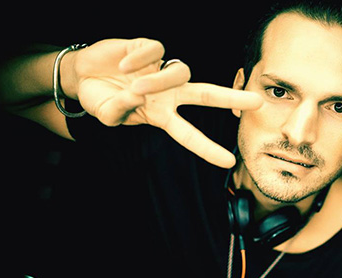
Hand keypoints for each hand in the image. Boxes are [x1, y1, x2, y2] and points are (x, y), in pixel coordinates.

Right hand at [66, 38, 262, 167]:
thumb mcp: (106, 114)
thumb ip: (118, 113)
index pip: (189, 135)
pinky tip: (124, 64)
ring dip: (157, 80)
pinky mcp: (150, 50)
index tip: (229, 162)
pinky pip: (156, 52)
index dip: (207, 148)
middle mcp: (168, 94)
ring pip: (179, 73)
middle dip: (232, 98)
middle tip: (257, 102)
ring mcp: (161, 71)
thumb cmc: (100, 99)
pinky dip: (140, 59)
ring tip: (132, 84)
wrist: (84, 75)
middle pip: (206, 95)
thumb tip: (136, 97)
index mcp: (161, 115)